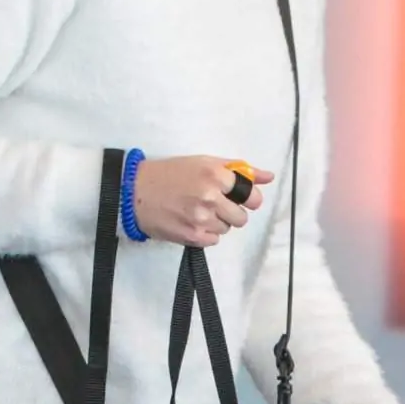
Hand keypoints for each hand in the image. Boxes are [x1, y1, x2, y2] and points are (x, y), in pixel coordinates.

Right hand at [133, 156, 273, 248]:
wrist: (136, 192)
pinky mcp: (193, 236)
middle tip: (214, 204)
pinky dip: (206, 233)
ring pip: (227, 228)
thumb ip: (238, 170)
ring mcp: (202, 219)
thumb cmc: (170, 174)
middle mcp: (210, 196)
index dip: (248, 198)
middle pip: (242, 217)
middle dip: (232, 212)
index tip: (239, 197)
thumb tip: (268, 176)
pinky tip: (191, 221)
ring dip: (217, 222)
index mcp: (215, 174)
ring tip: (198, 210)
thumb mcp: (204, 163)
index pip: (252, 196)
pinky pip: (214, 240)